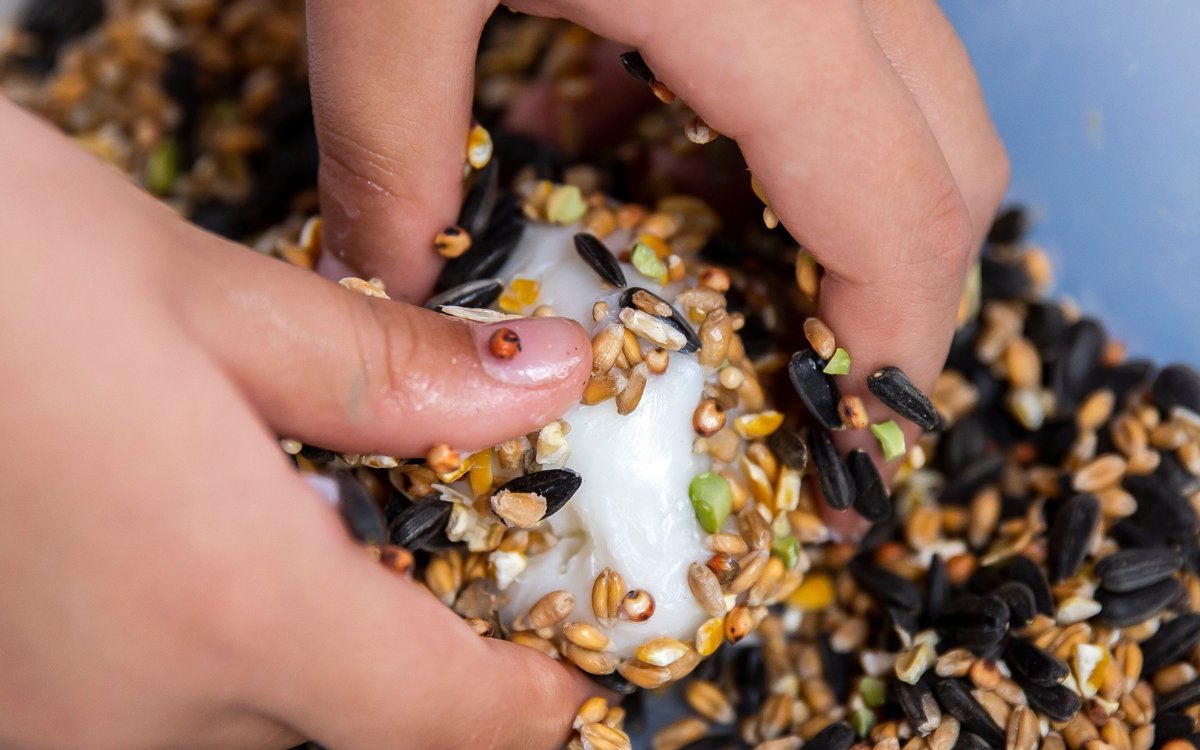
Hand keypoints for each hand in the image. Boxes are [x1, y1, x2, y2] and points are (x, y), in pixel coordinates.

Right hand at [0, 96, 593, 749]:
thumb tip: (548, 375)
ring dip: (302, 665)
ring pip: (245, 733)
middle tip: (435, 572)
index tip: (557, 665)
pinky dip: (203, 661)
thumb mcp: (200, 297)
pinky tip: (179, 562)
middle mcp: (129, 718)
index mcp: (225, 611)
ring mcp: (38, 733)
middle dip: (414, 671)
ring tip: (289, 542)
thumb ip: (392, 370)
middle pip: (354, 736)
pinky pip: (144, 717)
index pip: (450, 723)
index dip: (529, 701)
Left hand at [306, 0, 1008, 513]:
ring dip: (842, 208)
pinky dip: (784, 121)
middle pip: (954, 165)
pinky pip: (845, 39)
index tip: (846, 425)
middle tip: (808, 370)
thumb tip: (395, 276)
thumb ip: (389, 143)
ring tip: (713, 256)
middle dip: (899, 292)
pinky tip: (651, 117)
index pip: (899, 213)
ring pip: (915, 105)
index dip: (892, 344)